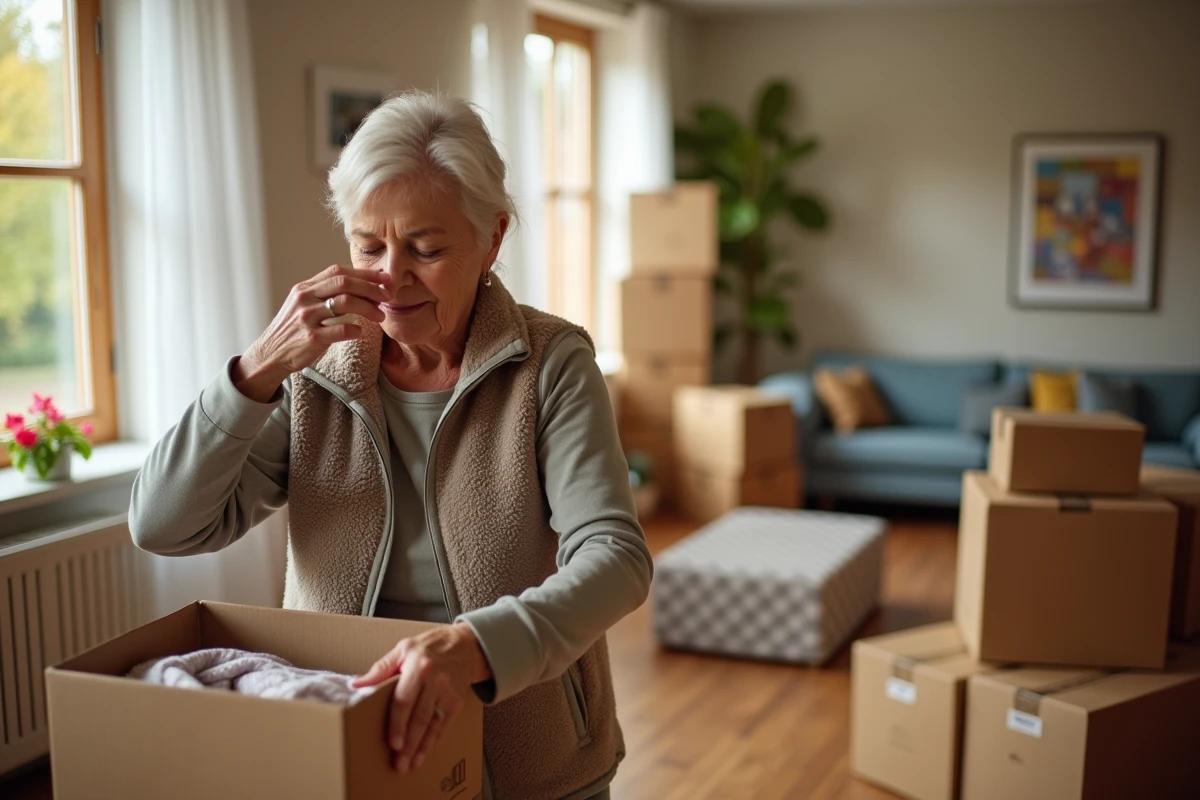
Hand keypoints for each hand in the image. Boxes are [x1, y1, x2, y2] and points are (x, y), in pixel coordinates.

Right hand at [233, 265, 390, 401]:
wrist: (271, 353)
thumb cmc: (294, 330)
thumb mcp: (303, 304)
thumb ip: (324, 293)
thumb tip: (359, 285)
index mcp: (305, 288)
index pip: (338, 271)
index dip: (364, 273)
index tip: (385, 278)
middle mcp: (305, 298)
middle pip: (344, 283)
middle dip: (371, 287)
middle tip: (388, 296)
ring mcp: (307, 317)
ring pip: (346, 303)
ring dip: (369, 308)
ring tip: (381, 316)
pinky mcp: (311, 338)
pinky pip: (340, 330)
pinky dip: (356, 330)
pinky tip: (361, 332)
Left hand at [351, 623, 491, 772]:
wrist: (464, 645)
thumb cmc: (429, 647)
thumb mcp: (403, 649)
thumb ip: (380, 668)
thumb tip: (356, 684)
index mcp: (419, 667)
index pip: (404, 700)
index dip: (397, 724)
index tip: (393, 743)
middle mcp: (436, 681)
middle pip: (419, 718)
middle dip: (409, 744)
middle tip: (399, 763)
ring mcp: (448, 693)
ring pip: (433, 725)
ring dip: (421, 748)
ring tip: (410, 765)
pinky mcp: (456, 702)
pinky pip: (443, 725)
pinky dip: (433, 741)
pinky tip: (424, 753)